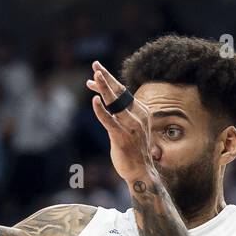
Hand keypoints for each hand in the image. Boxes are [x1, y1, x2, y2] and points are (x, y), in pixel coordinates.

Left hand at [87, 61, 157, 185]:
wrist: (141, 171)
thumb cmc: (133, 148)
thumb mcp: (128, 127)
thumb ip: (117, 113)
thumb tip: (103, 99)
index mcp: (141, 111)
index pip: (122, 92)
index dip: (108, 82)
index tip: (95, 73)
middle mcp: (138, 116)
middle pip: (120, 92)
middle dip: (107, 77)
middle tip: (95, 65)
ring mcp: (131, 126)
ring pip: (115, 103)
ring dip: (105, 89)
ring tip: (95, 77)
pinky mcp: (122, 137)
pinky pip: (110, 121)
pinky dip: (101, 111)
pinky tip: (94, 101)